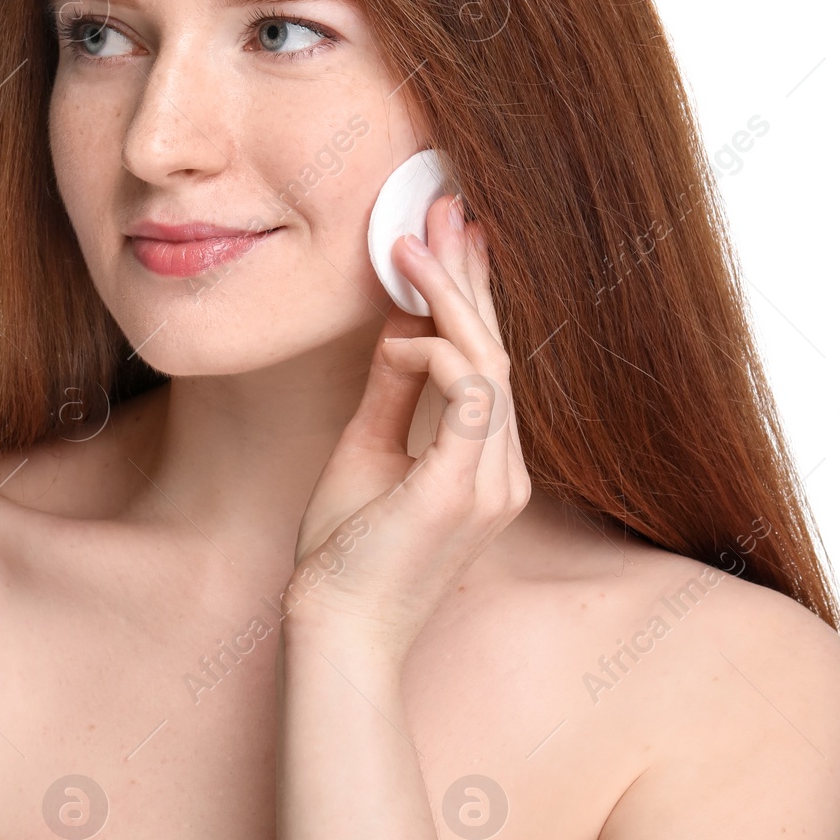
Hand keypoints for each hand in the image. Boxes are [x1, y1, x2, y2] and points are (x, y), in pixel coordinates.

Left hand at [286, 193, 529, 664]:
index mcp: (486, 465)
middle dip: (470, 274)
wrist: (335, 632)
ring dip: (449, 294)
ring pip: (488, 360)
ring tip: (410, 242)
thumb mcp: (366, 452)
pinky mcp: (463, 488)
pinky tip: (401, 338)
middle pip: (497, 349)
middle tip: (448, 207)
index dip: (473, 297)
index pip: (487, 364)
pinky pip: (469, 393)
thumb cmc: (345, 556)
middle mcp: (504, 470)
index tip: (453, 237)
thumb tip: (400, 331)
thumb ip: (391, 393)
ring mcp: (493, 481)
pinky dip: (435, 353)